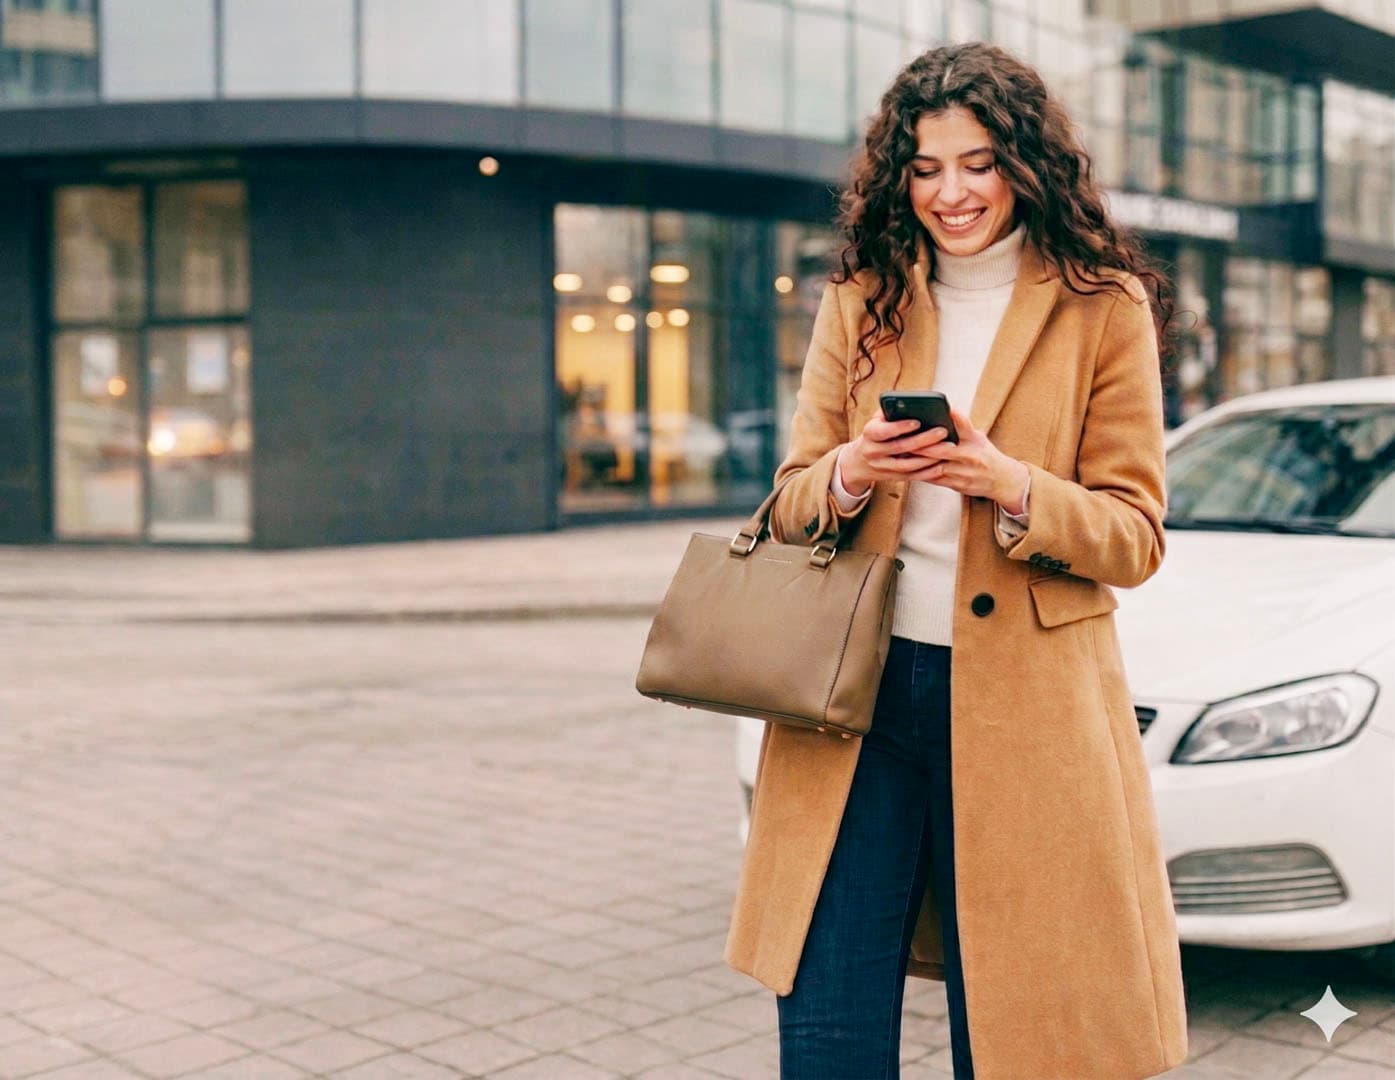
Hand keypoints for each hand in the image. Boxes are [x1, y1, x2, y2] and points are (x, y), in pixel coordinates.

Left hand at [840, 407, 1028, 510]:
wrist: (1002, 480)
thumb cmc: (985, 454)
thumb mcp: (979, 436)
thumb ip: (963, 426)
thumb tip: (947, 411)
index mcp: (975, 440)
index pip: (962, 425)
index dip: (948, 417)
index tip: (933, 411)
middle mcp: (970, 456)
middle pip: (941, 449)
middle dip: (921, 444)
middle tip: (903, 437)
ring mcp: (963, 472)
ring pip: (935, 466)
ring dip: (917, 461)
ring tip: (901, 453)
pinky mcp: (958, 485)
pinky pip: (935, 479)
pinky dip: (921, 473)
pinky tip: (908, 468)